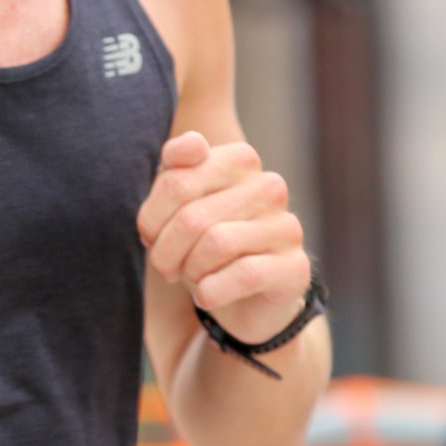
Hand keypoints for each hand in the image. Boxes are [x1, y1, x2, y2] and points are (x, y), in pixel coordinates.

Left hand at [137, 129, 310, 346]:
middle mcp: (269, 187)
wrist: (243, 299)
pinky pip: (244, 275)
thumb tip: (190, 146)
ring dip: (190, 270)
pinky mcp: (294, 267)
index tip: (152, 234)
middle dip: (165, 251)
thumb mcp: (178, 205)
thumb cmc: (203, 243)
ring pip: (216, 243)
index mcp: (240, 160)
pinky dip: (212, 291)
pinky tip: (206, 296)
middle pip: (191, 217)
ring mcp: (286, 226)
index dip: (151, 217)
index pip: (176, 181)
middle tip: (166, 266)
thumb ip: (175, 169)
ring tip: (190, 277)